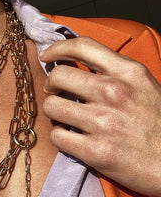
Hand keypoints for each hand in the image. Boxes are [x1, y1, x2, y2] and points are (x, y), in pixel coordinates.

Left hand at [39, 36, 160, 196]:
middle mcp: (114, 92)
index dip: (57, 48)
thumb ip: (116, 74)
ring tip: (65, 119)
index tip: (47, 56)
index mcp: (129, 72)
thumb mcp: (145, 87)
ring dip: (54, 113)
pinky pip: (56, 136)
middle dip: (51, 85)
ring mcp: (103, 122)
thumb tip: (81, 70)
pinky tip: (71, 138)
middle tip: (56, 94)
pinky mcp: (94, 150)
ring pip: (52, 106)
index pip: (83, 46)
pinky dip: (60, 137)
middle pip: (58, 76)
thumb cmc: (159, 126)